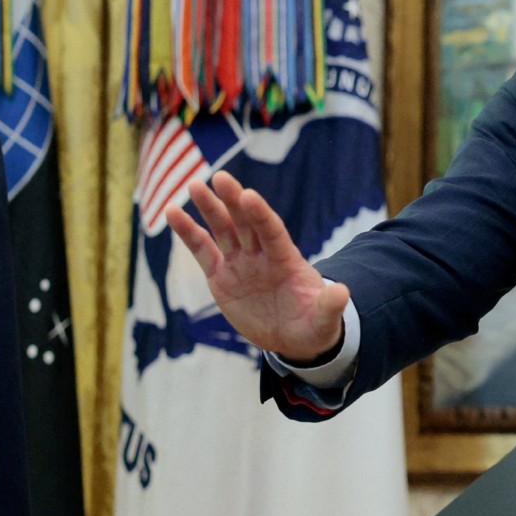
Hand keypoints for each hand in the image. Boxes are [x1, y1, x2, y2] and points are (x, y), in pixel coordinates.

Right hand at [164, 171, 349, 362]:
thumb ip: (329, 306)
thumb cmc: (313, 324)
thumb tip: (343, 293)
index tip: (248, 196)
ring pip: (222, 229)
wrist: (293, 337)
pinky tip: (172, 211)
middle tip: (220, 178)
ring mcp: (240, 262)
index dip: (260, 214)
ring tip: (194, 184)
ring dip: (209, 208)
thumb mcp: (324, 319)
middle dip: (233, 201)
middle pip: (246, 222)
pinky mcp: (221, 275)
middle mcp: (261, 254)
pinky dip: (188, 232)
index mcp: (286, 259)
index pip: (272, 231)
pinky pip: (202, 250)